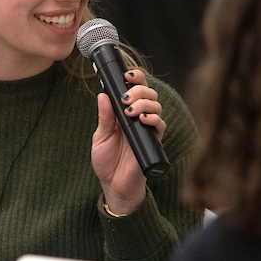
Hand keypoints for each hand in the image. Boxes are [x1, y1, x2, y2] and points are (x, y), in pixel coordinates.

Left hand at [91, 70, 166, 214]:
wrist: (113, 185)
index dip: (135, 78)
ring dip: (144, 103)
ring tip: (131, 110)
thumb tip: (102, 95)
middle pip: (148, 93)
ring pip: (156, 106)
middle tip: (126, 98)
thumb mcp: (100, 136)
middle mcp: (138, 118)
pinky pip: (160, 125)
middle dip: (138, 90)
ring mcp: (147, 129)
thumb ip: (104, 117)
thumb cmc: (107, 161)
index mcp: (124, 113)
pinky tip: (143, 119)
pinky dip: (153, 119)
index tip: (127, 75)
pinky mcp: (154, 141)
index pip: (134, 89)